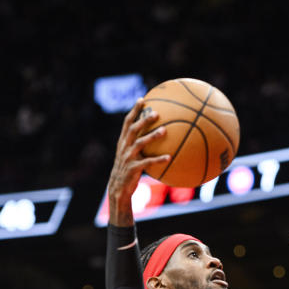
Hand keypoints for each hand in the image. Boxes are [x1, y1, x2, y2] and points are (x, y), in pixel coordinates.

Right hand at [107, 99, 170, 217]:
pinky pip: (147, 162)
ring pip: (139, 143)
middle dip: (143, 120)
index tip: (142, 99)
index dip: (134, 110)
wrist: (118, 189)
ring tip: (165, 130)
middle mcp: (124, 148)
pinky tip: (170, 157)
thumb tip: (158, 135)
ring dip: (152, 136)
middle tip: (156, 113)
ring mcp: (127, 158)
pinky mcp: (133, 169)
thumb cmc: (129, 170)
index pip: (127, 122)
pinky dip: (158, 159)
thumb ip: (140, 144)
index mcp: (123, 142)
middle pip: (133, 129)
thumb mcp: (131, 155)